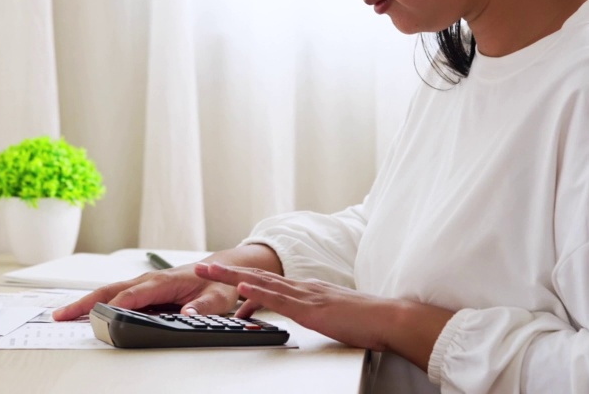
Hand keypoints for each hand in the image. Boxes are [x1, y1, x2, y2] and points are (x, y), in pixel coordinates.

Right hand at [52, 264, 238, 320]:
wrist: (220, 268)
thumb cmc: (216, 282)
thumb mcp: (217, 297)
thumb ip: (202, 307)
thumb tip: (187, 314)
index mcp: (162, 282)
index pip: (132, 296)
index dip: (114, 307)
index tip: (98, 318)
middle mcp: (147, 281)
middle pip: (110, 292)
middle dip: (85, 303)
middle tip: (62, 315)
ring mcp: (143, 285)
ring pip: (109, 293)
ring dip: (87, 303)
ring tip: (64, 314)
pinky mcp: (143, 291)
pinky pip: (117, 297)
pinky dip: (98, 303)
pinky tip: (86, 313)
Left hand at [194, 261, 454, 366]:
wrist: (389, 318)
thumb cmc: (366, 320)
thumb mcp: (332, 314)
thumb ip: (315, 312)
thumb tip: (304, 315)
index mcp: (306, 289)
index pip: (267, 280)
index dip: (241, 276)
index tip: (219, 273)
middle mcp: (302, 287)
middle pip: (257, 275)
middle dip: (226, 271)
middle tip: (200, 267)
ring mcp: (306, 296)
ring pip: (262, 282)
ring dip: (232, 277)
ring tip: (209, 271)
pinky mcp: (312, 309)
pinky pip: (280, 300)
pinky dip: (258, 292)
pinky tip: (242, 289)